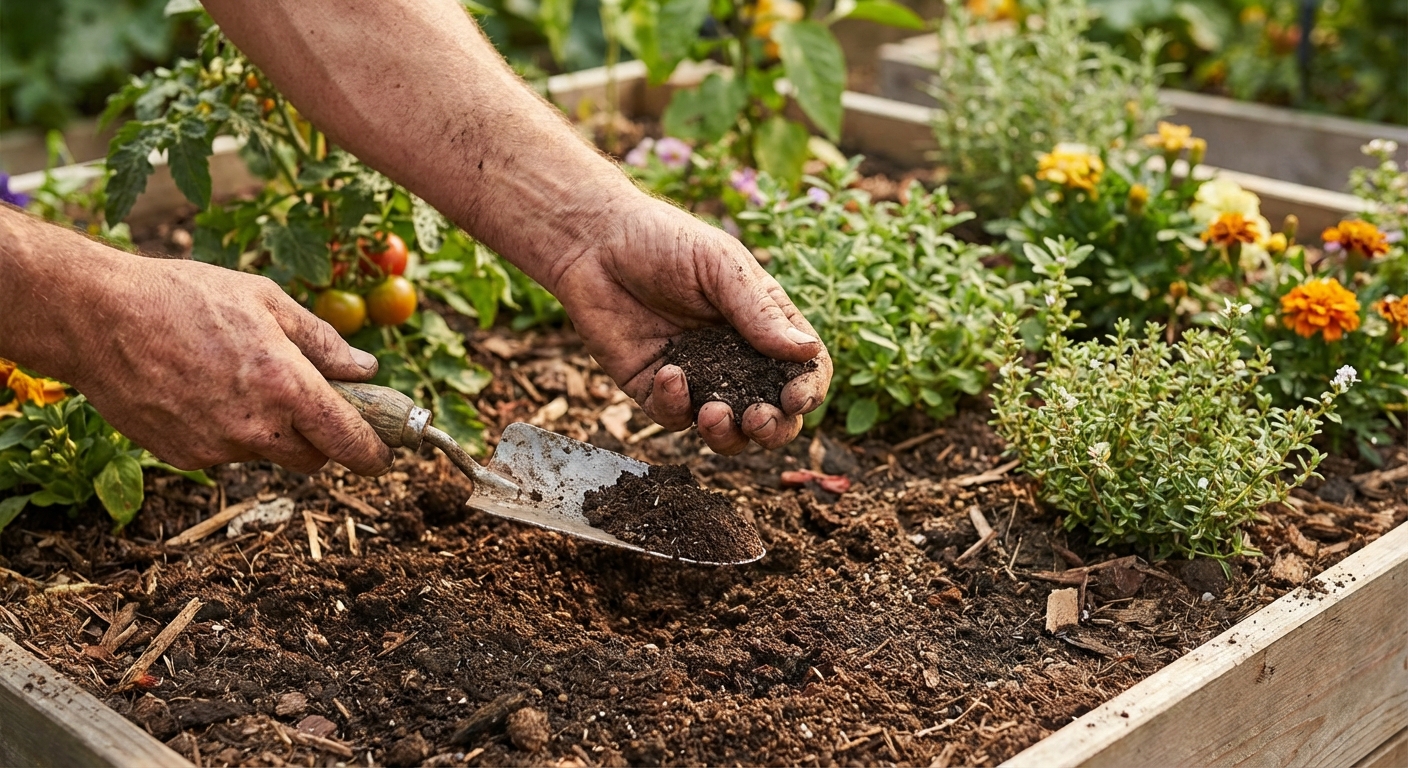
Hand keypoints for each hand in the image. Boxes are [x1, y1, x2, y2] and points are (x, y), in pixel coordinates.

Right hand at [62, 256, 393, 474]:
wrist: (97, 316)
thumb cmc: (184, 297)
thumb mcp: (266, 301)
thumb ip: (322, 341)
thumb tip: (365, 369)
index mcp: (286, 387)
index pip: (348, 442)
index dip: (373, 453)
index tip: (383, 453)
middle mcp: (255, 428)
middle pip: (312, 458)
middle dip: (320, 437)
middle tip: (307, 400)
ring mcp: (216, 448)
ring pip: (266, 453)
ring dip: (269, 429)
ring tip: (236, 376)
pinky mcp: (183, 457)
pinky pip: (224, 451)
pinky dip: (226, 429)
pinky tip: (201, 388)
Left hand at [545, 197, 832, 453]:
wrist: (592, 242)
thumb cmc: (663, 240)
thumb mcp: (720, 266)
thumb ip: (760, 312)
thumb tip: (808, 352)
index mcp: (763, 326)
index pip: (803, 371)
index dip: (807, 391)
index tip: (795, 398)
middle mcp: (735, 358)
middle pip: (772, 414)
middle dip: (773, 428)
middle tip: (758, 419)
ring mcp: (696, 377)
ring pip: (726, 430)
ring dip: (727, 434)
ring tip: (713, 413)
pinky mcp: (654, 388)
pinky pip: (673, 417)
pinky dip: (675, 405)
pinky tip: (668, 374)